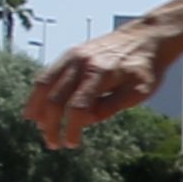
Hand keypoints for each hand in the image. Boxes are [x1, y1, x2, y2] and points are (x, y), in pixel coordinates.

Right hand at [24, 27, 173, 145]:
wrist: (146, 37)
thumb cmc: (146, 67)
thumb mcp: (139, 91)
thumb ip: (113, 106)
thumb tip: (87, 120)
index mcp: (101, 73)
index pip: (78, 107)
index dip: (71, 129)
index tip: (71, 144)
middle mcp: (83, 62)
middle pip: (56, 98)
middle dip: (52, 125)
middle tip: (54, 144)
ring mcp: (74, 56)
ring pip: (45, 84)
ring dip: (38, 109)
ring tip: (39, 128)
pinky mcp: (70, 54)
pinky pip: (47, 74)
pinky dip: (39, 93)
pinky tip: (36, 109)